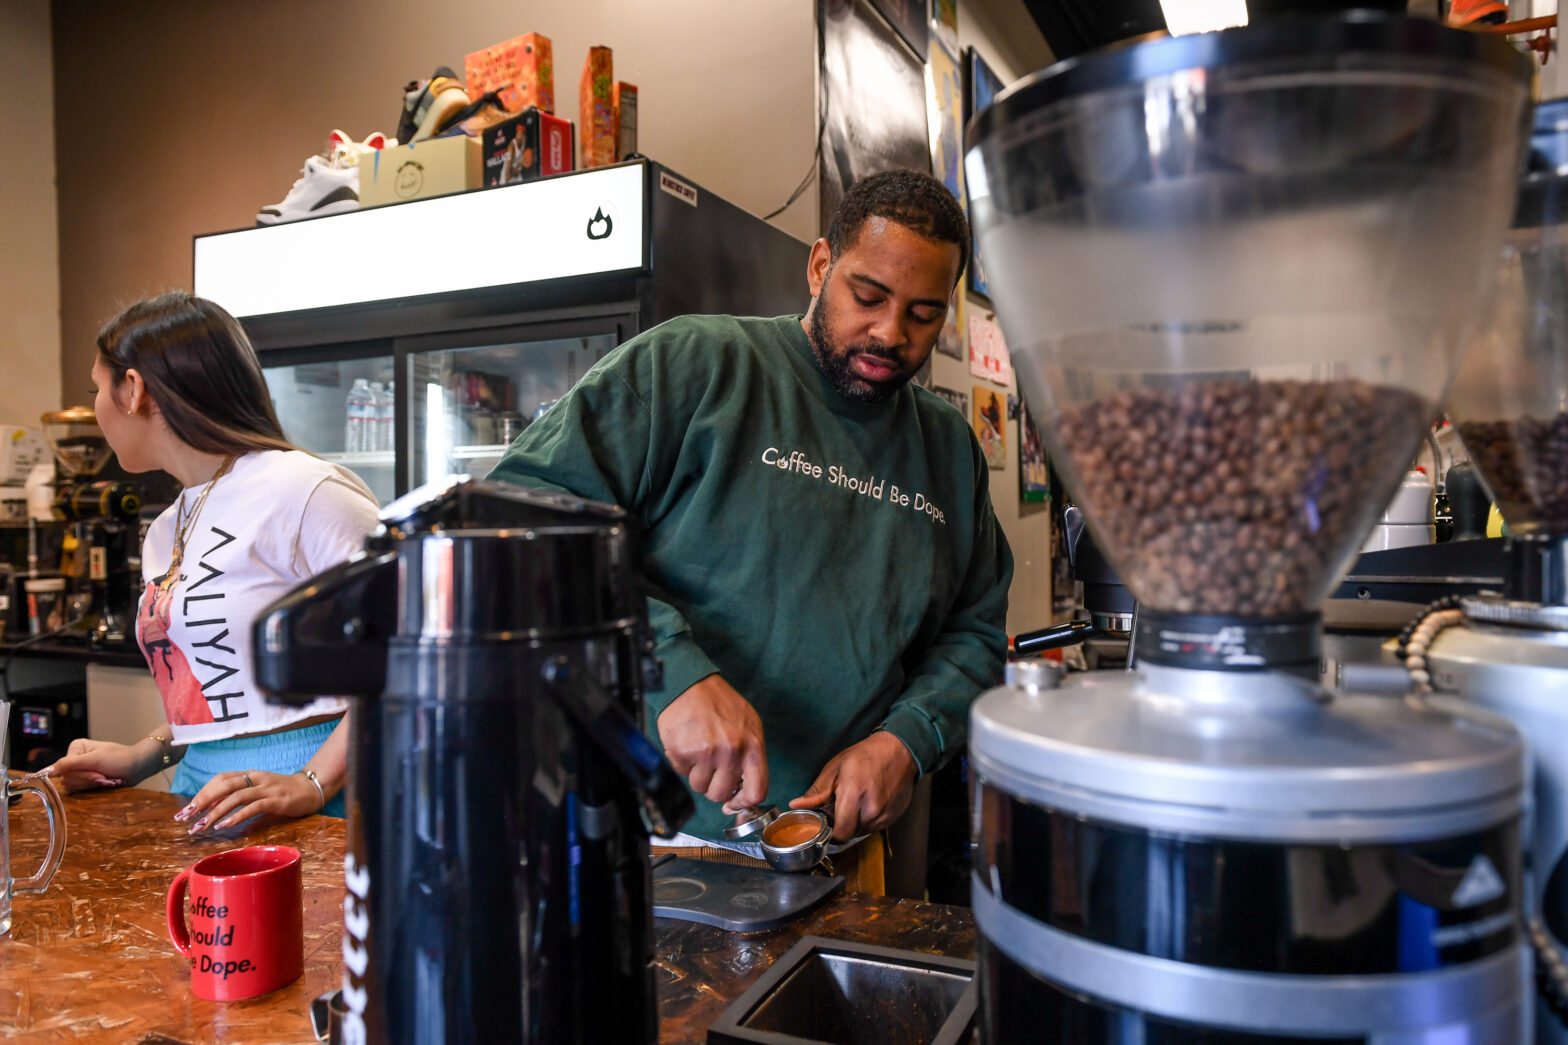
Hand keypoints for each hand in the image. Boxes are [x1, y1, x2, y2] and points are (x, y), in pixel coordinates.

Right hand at [43, 738, 151, 790]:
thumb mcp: (95, 760)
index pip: (63, 768)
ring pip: (74, 786)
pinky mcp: (86, 780)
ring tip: (107, 778)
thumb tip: (46, 772)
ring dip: (93, 784)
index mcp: (75, 748)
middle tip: (105, 776)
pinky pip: (81, 790)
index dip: (81, 774)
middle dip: (89, 780)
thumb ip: (70, 765)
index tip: (98, 773)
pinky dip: (95, 788)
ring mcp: (80, 770)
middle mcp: (75, 759)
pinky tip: (106, 782)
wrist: (138, 767)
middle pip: (68, 779)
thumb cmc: (121, 759)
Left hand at [174, 770, 321, 833]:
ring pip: (236, 797)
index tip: (189, 809)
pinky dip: (237, 816)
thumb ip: (239, 797)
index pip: (221, 779)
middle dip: (202, 801)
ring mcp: (267, 788)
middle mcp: (256, 778)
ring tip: (201, 826)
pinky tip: (225, 826)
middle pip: (224, 785)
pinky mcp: (277, 800)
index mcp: (249, 775)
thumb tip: (214, 810)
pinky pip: (254, 807)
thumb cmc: (282, 792)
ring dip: (216, 812)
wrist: (312, 789)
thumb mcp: (259, 790)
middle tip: (186, 817)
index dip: (203, 792)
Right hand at [656, 675, 768, 813]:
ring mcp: (708, 753)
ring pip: (700, 787)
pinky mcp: (685, 752)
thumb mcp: (747, 725)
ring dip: (697, 774)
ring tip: (698, 750)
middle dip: (713, 787)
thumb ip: (749, 757)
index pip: (757, 791)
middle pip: (722, 794)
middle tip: (710, 769)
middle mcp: (732, 751)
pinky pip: (683, 773)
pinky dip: (682, 763)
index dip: (743, 803)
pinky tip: (687, 743)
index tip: (733, 803)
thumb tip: (742, 792)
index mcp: (753, 745)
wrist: (690, 684)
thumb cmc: (719, 704)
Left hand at [790, 731, 916, 841]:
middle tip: (842, 806)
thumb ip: (817, 791)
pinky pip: (875, 826)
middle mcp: (871, 809)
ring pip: (862, 831)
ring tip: (857, 800)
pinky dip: (869, 819)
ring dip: (856, 821)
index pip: (840, 833)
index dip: (830, 832)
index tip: (827, 823)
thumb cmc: (865, 756)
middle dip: (842, 825)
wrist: (899, 751)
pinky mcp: (894, 818)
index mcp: (854, 795)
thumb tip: (795, 805)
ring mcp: (885, 815)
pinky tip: (869, 801)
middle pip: (850, 834)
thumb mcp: (835, 768)